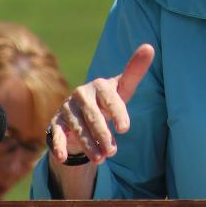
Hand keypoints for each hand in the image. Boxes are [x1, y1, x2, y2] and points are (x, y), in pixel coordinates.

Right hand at [46, 44, 154, 165]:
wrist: (83, 113)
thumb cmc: (107, 102)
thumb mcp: (121, 89)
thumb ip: (134, 72)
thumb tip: (149, 47)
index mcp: (99, 85)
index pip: (110, 98)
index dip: (117, 112)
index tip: (124, 129)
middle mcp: (81, 94)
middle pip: (93, 115)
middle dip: (102, 134)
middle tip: (113, 152)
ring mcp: (68, 109)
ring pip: (78, 128)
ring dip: (88, 144)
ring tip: (100, 159)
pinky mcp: (57, 123)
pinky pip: (56, 134)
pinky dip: (58, 145)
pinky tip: (62, 156)